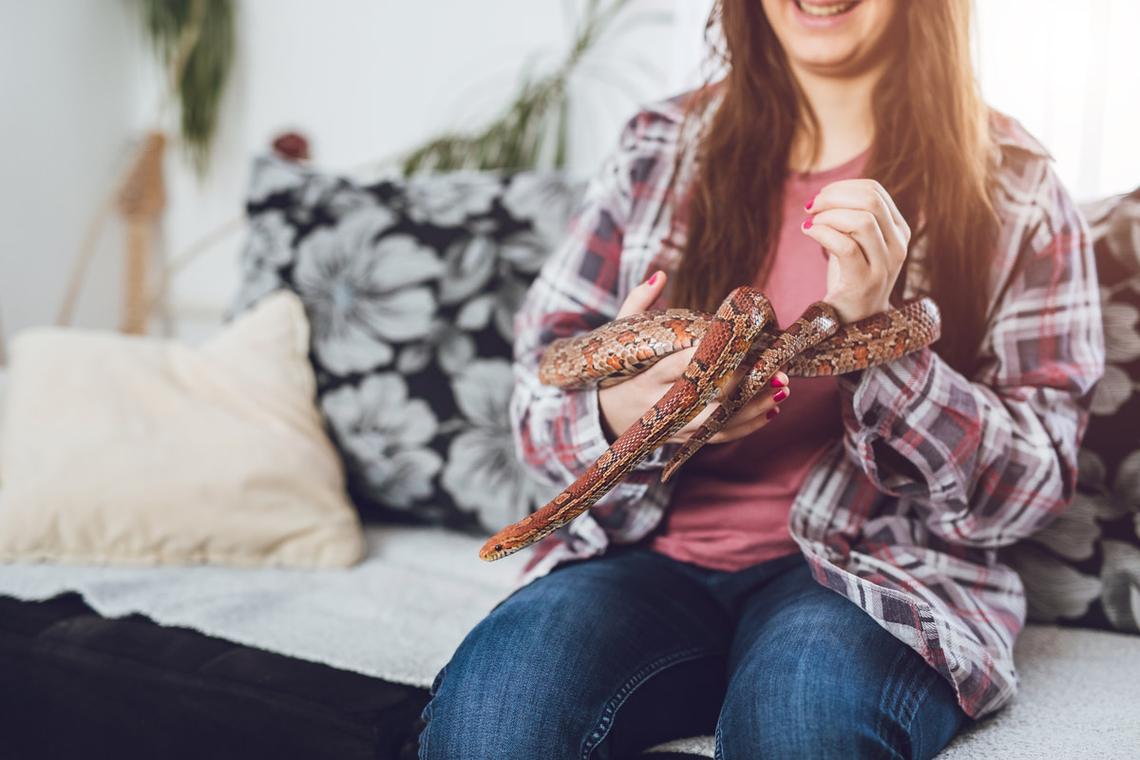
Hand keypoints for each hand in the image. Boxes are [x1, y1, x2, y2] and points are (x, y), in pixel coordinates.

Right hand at [596, 270, 789, 443]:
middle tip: (778, 374)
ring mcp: (671, 425)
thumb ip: (638, 303)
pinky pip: (715, 437)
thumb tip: (660, 274)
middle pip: (706, 399)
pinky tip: (770, 411)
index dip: (713, 360)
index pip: (682, 367)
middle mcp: (659, 403)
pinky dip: (745, 427)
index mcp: (646, 375)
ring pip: (716, 423)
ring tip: (782, 391)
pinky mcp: (680, 439)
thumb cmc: (616, 368)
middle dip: (743, 389)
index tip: (742, 350)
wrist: (602, 416)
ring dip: (752, 410)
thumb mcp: (620, 335)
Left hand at [801, 179, 910, 323]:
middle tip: (811, 207)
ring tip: (810, 223)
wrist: (854, 319)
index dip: (843, 187)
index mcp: (899, 230)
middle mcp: (898, 245)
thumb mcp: (857, 241)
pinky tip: (807, 232)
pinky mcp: (865, 282)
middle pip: (870, 201)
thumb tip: (826, 194)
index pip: (875, 191)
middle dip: (834, 197)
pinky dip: (822, 233)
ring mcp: (884, 265)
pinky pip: (846, 247)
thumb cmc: (850, 275)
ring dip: (828, 216)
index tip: (821, 196)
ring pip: (862, 221)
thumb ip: (850, 216)